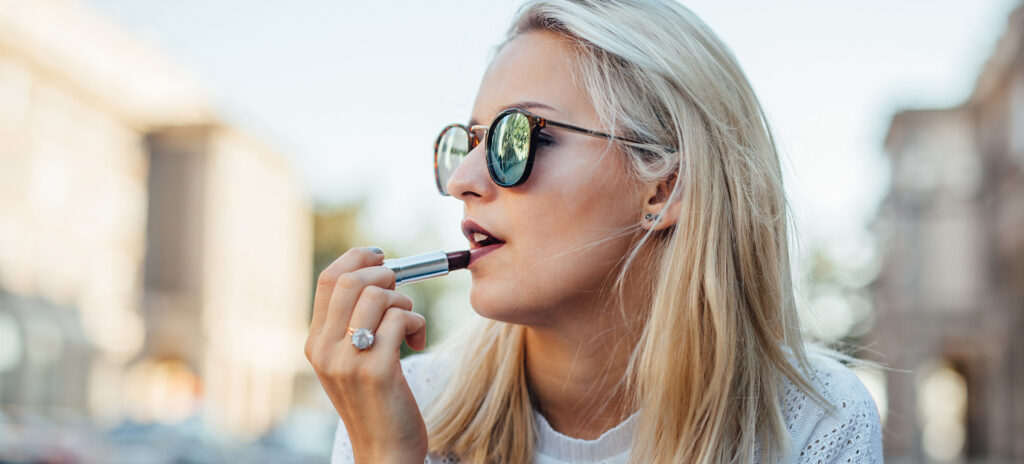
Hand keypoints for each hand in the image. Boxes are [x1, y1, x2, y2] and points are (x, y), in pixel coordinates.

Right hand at [305, 247, 427, 463]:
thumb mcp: (351, 362)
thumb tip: (379, 274)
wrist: (384, 452)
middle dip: (386, 275)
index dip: (356, 258)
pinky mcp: (378, 370)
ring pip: (380, 296)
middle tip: (402, 292)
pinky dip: (417, 323)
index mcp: (315, 343)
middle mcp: (325, 350)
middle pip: (351, 281)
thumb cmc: (377, 402)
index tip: (380, 256)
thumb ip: (353, 325)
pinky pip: (403, 319)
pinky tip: (417, 343)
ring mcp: (349, 360)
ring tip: (411, 326)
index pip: (327, 280)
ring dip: (406, 302)